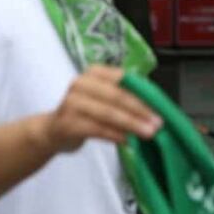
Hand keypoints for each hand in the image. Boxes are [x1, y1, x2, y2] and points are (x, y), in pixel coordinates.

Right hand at [40, 65, 162, 153]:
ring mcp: (72, 102)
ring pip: (109, 113)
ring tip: (148, 133)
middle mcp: (81, 83)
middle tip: (158, 123)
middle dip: (141, 111)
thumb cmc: (85, 113)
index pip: (125, 80)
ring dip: (132, 124)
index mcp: (95, 72)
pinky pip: (98, 129)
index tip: (161, 107)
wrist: (52, 131)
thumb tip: (156, 109)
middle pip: (118, 96)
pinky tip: (129, 141)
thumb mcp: (104, 98)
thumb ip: (125, 98)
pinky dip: (116, 135)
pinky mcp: (68, 122)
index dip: (144, 94)